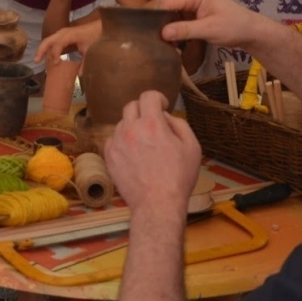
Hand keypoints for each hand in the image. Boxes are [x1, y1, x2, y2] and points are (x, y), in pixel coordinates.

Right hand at [34, 18, 100, 67]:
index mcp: (69, 35)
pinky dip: (47, 48)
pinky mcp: (62, 34)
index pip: (58, 44)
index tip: (55, 64)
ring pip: (48, 40)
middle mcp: (63, 32)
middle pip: (47, 40)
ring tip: (38, 60)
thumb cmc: (94, 37)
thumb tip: (79, 75)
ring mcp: (61, 32)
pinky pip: (51, 40)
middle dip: (41, 51)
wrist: (98, 27)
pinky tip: (46, 56)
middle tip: (36, 62)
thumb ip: (84, 63)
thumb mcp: (90, 50)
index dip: (55, 54)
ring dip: (42, 49)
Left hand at [105, 91, 203, 210]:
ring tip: (145, 143)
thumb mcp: (192, 147)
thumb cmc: (178, 178)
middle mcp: (131, 130)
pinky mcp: (109, 157)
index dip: (158, 98)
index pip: (148, 96)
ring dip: (133, 127)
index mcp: (153, 125)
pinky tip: (133, 153)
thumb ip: (179, 124)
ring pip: (122, 123)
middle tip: (153, 123)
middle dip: (144, 110)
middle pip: (131, 106)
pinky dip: (122, 141)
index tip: (162, 106)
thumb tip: (165, 116)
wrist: (157, 204)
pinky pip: (113, 139)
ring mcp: (117, 143)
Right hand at [153, 0, 267, 48]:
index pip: (166, 0)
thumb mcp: (210, 30)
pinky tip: (170, 43)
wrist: (250, 31)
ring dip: (164, 27)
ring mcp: (190, 2)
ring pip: (168, 13)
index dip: (153, 14)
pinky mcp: (191, 12)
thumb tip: (162, 33)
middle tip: (149, 39)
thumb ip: (186, 30)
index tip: (142, 30)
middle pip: (164, 5)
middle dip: (157, 22)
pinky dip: (172, 30)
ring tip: (160, 43)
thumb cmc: (234, 27)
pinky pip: (175, 19)